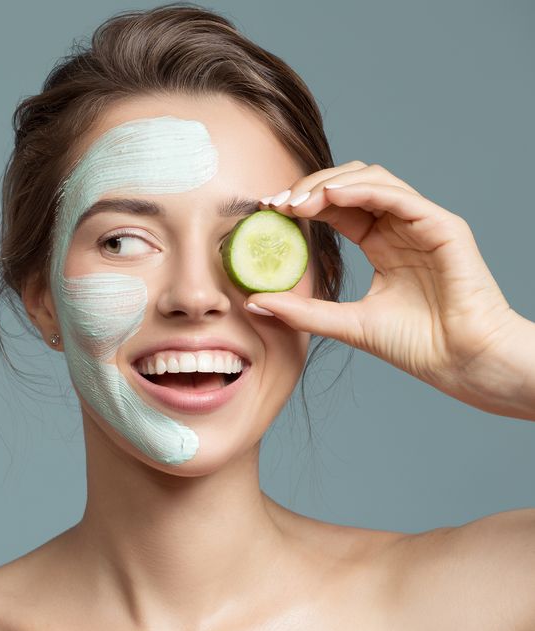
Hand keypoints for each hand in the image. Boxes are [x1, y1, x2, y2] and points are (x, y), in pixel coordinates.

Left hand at [246, 160, 532, 418]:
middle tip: (276, 203)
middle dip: (310, 186)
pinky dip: (362, 190)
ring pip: (373, 179)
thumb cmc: (417, 345)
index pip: (336, 207)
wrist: (463, 363)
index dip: (301, 203)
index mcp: (381, 243)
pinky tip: (331, 198)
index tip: (266, 211)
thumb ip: (302, 311)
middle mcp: (400, 227)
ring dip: (330, 183)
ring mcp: (422, 223)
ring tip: (297, 202)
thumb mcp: (346, 324)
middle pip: (350, 183)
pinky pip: (399, 196)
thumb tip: (254, 302)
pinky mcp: (443, 227)